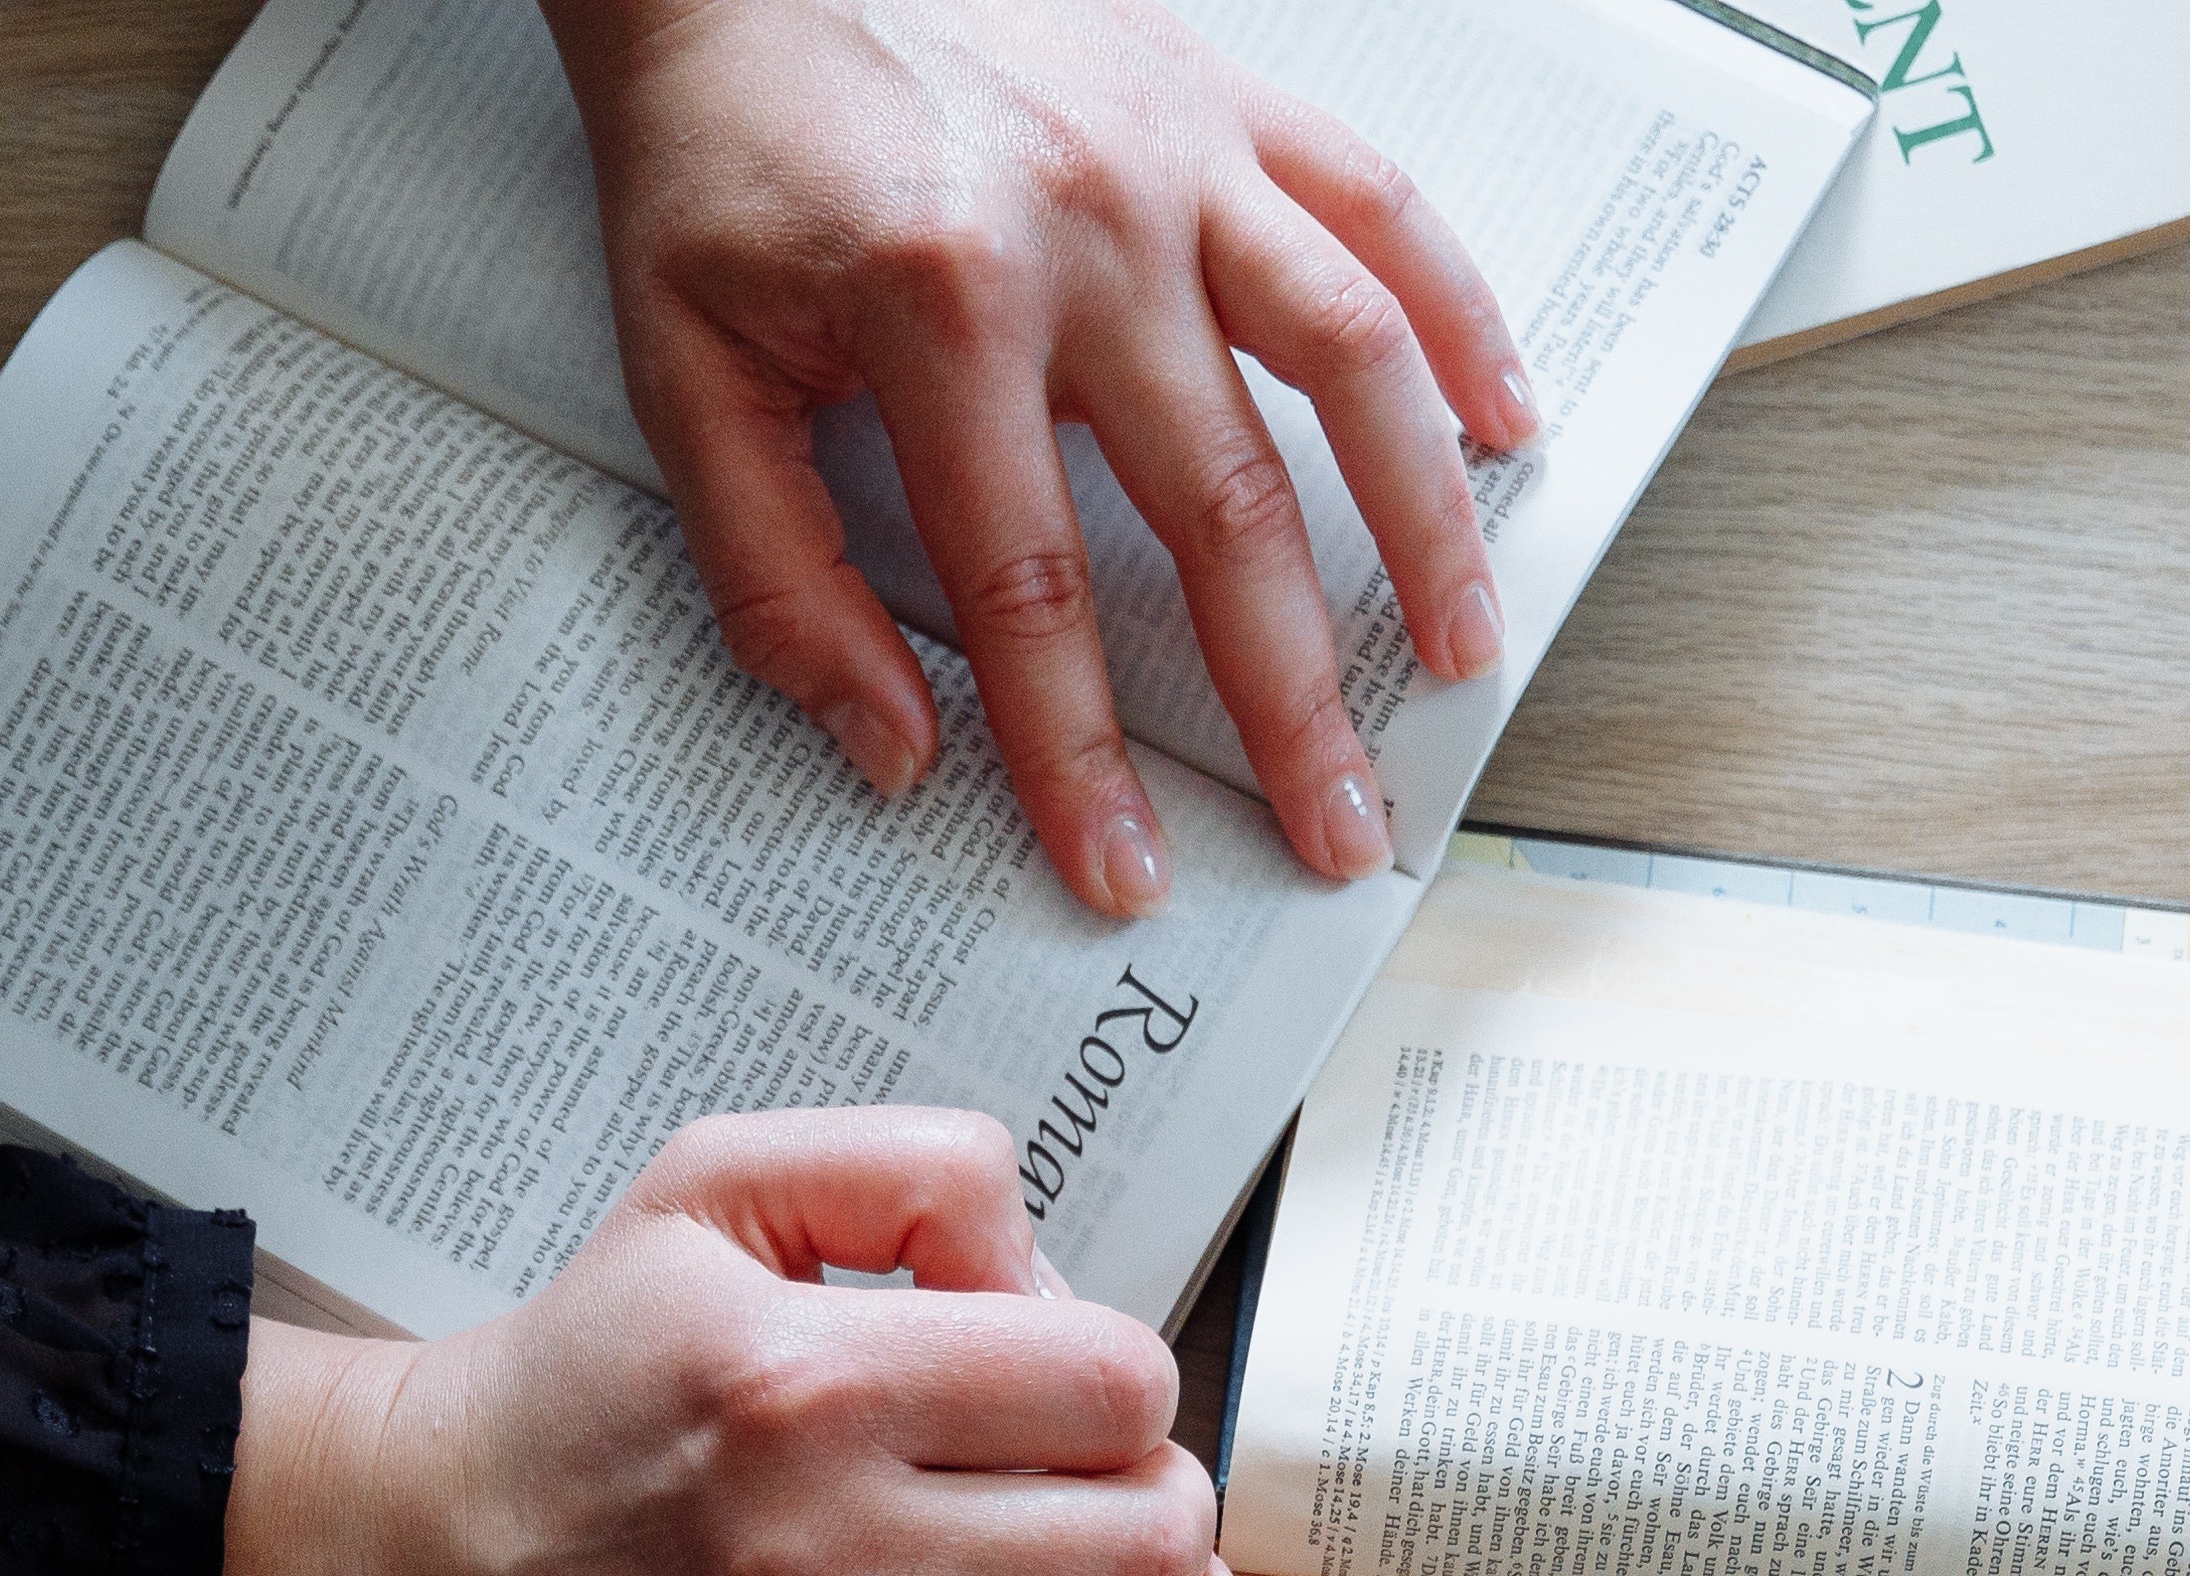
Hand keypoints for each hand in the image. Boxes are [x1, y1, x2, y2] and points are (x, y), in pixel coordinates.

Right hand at [201, 1108, 1354, 1575]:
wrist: (430, 1575)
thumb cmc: (578, 1381)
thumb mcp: (707, 1190)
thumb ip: (905, 1171)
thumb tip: (1051, 1266)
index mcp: (813, 1385)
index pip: (1111, 1378)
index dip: (1113, 1366)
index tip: (1045, 1374)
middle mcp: (841, 1555)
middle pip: (1153, 1526)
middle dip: (1157, 1484)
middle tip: (1083, 1474)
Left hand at [541, 0, 1536, 908]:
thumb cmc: (721, 154)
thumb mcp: (685, 374)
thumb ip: (775, 575)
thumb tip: (889, 746)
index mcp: (940, 307)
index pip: (1034, 590)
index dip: (1082, 753)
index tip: (1123, 865)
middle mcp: (1085, 229)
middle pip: (1222, 507)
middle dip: (1289, 697)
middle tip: (1336, 824)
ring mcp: (1175, 155)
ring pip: (1348, 358)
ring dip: (1421, 521)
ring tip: (1460, 651)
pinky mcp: (1222, 97)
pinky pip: (1376, 205)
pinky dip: (1458, 314)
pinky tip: (1504, 423)